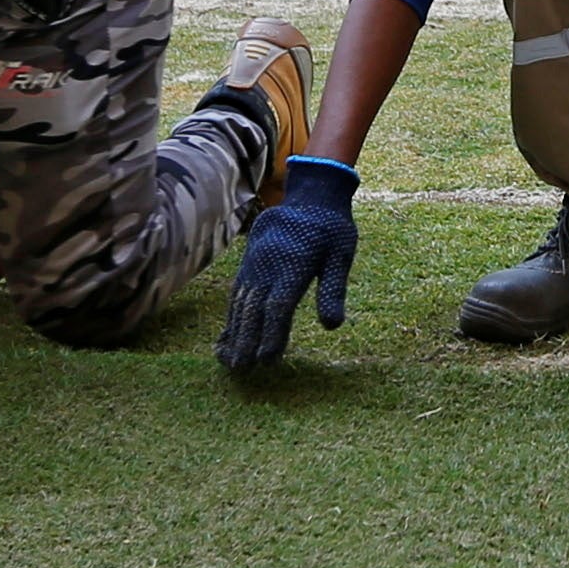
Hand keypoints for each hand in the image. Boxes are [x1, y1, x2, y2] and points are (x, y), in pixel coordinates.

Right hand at [220, 156, 362, 377]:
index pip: (278, 305)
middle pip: (254, 309)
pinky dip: (231, 318)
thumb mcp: (341, 255)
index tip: (268, 360)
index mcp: (293, 264)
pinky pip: (236, 295)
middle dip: (247, 340)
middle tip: (241, 369)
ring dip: (235, 333)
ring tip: (229, 361)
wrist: (308, 198)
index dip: (272, 334)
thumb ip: (334, 289)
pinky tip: (226, 339)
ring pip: (241, 304)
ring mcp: (254, 265)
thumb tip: (333, 326)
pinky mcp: (248, 266)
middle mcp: (268, 266)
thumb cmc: (330, 230)